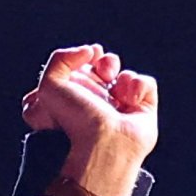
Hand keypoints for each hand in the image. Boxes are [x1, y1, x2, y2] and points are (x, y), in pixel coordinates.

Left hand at [17, 45, 159, 195]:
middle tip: (103, 73)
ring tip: (116, 88)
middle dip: (104, 62)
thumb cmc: (74, 121)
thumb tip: (89, 51)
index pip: (81, 68)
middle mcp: (96, 102)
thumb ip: (61, 59)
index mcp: (72, 97)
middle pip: (104, 67)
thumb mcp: (49, 85)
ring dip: (122, 75)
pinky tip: (130, 101)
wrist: (104, 144)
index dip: (85, 56)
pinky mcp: (143, 109)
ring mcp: (120, 106)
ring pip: (125, 74)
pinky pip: (146, 83)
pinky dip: (139, 87)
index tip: (89, 53)